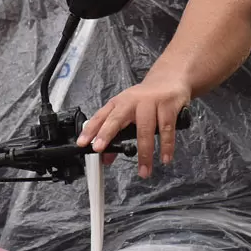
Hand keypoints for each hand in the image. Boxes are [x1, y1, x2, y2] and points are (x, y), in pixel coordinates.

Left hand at [76, 76, 190, 178]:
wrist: (169, 79)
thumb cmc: (145, 99)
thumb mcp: (128, 113)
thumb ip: (117, 135)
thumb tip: (106, 159)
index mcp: (119, 103)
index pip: (101, 116)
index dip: (90, 130)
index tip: (82, 143)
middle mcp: (132, 101)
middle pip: (117, 118)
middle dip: (107, 133)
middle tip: (99, 149)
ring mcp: (151, 102)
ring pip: (145, 129)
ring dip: (145, 152)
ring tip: (144, 171)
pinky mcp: (168, 106)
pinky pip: (166, 129)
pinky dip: (166, 145)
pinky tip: (165, 158)